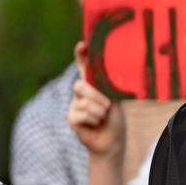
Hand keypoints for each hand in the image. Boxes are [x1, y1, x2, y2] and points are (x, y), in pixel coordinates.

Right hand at [68, 41, 124, 158]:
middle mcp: (81, 92)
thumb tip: (109, 71)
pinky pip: (82, 114)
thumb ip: (108, 86)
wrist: (112, 139)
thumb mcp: (114, 99)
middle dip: (96, 96)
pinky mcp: (71, 117)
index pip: (84, 66)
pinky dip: (94, 120)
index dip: (81, 55)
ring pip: (84, 102)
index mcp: (93, 85)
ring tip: (103, 118)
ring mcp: (74, 104)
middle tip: (107, 107)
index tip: (82, 45)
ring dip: (99, 112)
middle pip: (81, 85)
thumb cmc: (114, 118)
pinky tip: (95, 124)